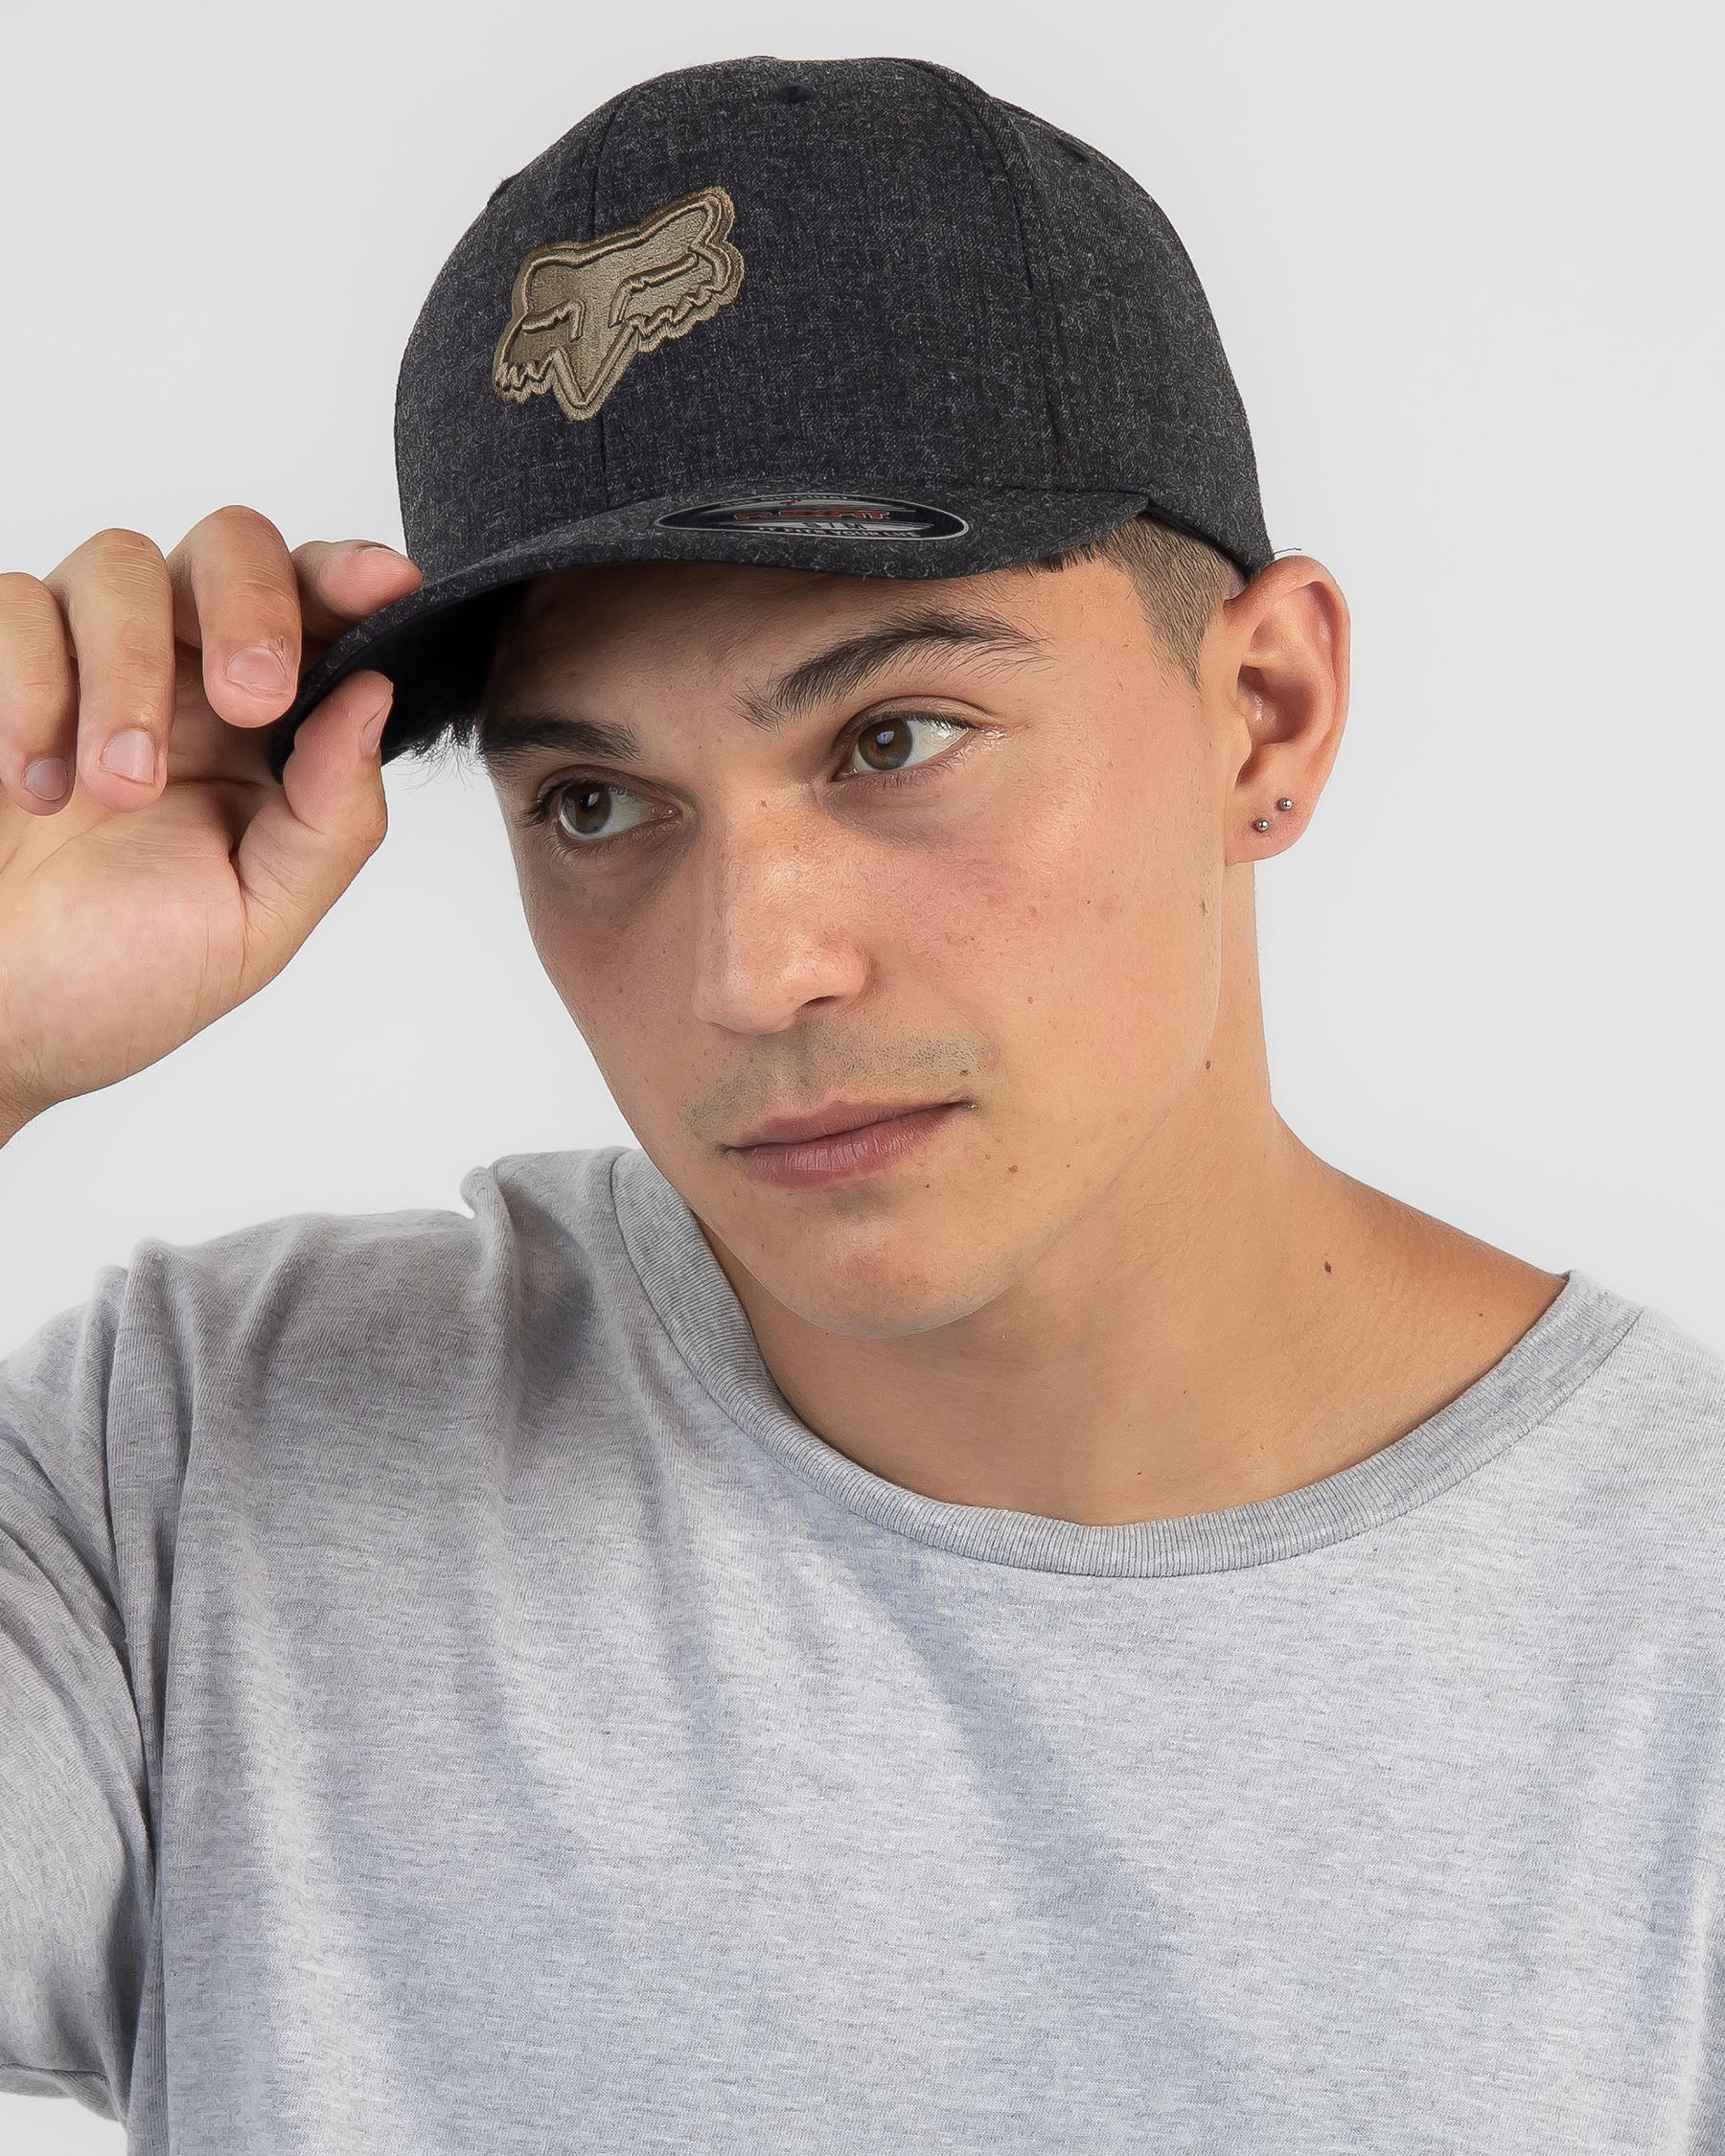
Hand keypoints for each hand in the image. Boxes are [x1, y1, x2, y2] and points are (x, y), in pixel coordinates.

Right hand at [0, 504, 421, 1127]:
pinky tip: (31, 788)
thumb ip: (332, 815)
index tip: (384, 588)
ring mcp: (84, 660)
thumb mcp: (259, 919)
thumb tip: (375, 695)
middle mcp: (183, 675)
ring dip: (129, 675)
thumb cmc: (117, 980)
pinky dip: (31, 687)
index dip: (353, 578)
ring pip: (121, 563)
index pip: (322, 613)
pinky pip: (17, 604)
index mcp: (267, 733)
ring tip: (115, 792)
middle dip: (253, 604)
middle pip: (230, 546)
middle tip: (251, 700)